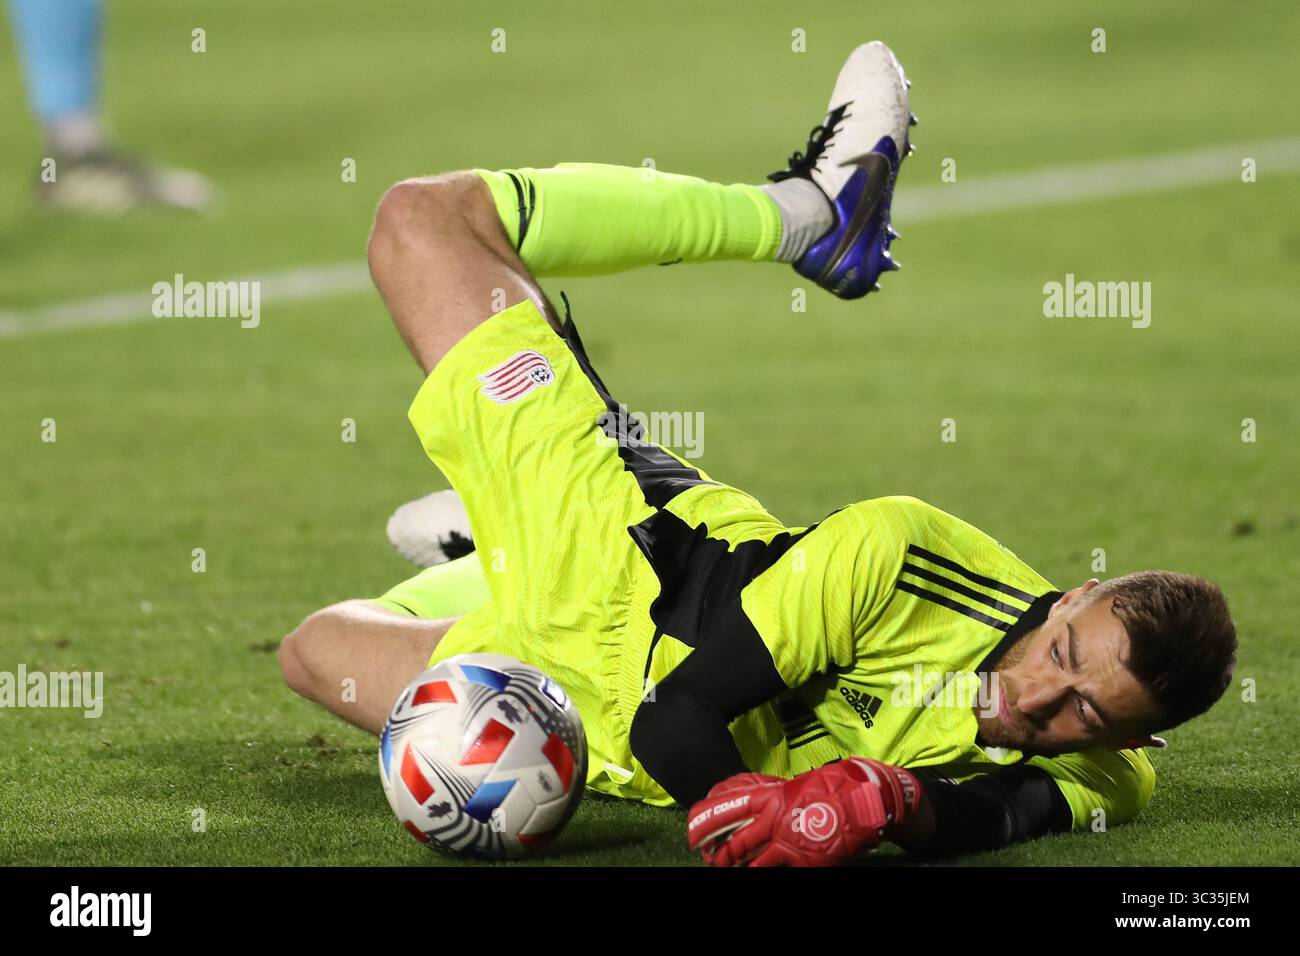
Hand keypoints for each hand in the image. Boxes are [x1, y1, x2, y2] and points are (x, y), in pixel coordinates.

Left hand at [686, 759, 922, 866]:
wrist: (866, 800)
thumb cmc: (831, 786)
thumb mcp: (795, 785)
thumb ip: (773, 796)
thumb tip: (754, 802)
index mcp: (771, 798)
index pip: (727, 809)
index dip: (705, 821)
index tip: (691, 831)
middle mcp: (776, 823)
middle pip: (737, 844)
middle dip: (720, 856)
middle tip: (710, 861)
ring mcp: (791, 845)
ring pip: (756, 866)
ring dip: (741, 870)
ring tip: (730, 873)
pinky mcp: (808, 864)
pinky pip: (782, 876)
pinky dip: (771, 876)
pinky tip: (764, 875)